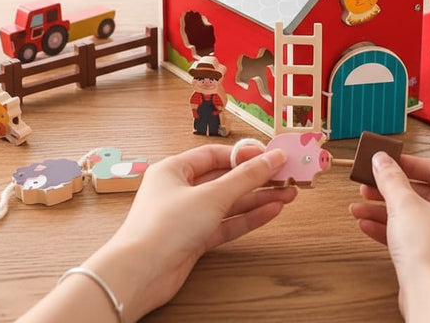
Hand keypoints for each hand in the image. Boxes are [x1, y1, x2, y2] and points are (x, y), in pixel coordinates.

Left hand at [19, 144, 295, 322]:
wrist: (140, 275)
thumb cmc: (166, 226)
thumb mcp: (212, 195)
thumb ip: (246, 177)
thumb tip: (274, 157)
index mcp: (174, 169)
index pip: (216, 155)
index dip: (245, 155)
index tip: (272, 156)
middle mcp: (180, 190)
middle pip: (226, 179)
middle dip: (257, 179)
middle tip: (286, 176)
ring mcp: (188, 216)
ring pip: (229, 203)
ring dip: (258, 199)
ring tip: (289, 194)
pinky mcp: (194, 240)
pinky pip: (226, 224)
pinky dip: (248, 218)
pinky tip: (272, 211)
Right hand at [349, 153, 429, 322]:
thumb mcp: (404, 204)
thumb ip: (391, 178)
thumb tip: (382, 160)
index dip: (410, 163)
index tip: (389, 161)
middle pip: (425, 193)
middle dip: (392, 190)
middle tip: (371, 183)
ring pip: (417, 216)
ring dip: (385, 210)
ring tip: (360, 207)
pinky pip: (416, 236)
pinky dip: (392, 229)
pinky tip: (367, 225)